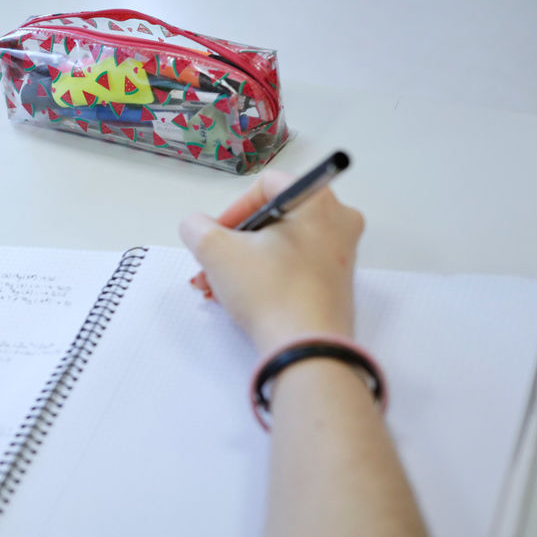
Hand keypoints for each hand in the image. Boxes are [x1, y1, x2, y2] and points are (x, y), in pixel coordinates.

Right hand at [177, 171, 364, 354]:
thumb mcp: (217, 252)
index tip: (217, 237)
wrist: (307, 350)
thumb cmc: (270, 292)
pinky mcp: (335, 285)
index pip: (266, 185)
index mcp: (318, 201)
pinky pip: (292, 267)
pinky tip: (237, 299)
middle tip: (211, 265)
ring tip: (215, 288)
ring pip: (278, 245)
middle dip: (233, 243)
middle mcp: (338, 222)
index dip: (233, 209)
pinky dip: (263, 277)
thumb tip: (197, 226)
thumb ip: (197, 227)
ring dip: (241, 263)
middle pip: (271, 218)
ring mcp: (340, 255)